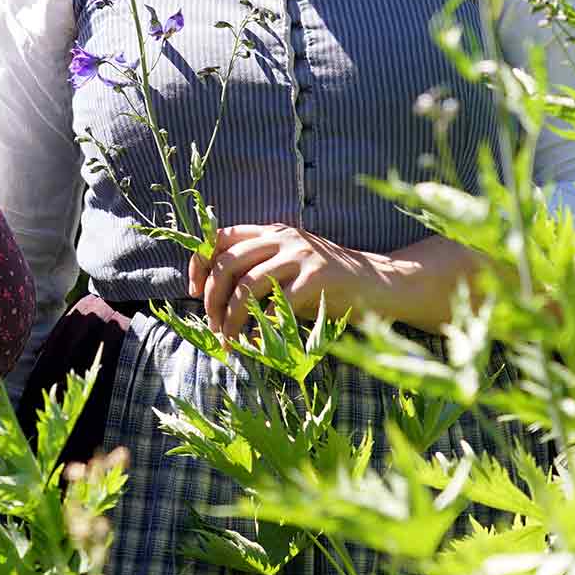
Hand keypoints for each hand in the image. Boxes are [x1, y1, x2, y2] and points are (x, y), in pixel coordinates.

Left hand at [188, 222, 393, 340]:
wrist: (381, 284)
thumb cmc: (330, 284)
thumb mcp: (291, 268)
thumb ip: (260, 271)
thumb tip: (216, 298)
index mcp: (273, 232)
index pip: (221, 237)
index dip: (200, 263)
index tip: (192, 290)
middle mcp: (284, 238)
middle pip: (228, 263)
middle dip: (212, 298)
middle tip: (213, 326)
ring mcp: (302, 256)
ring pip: (247, 285)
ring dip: (232, 318)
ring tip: (229, 340)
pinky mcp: (318, 278)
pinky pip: (278, 304)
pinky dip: (263, 326)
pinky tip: (261, 341)